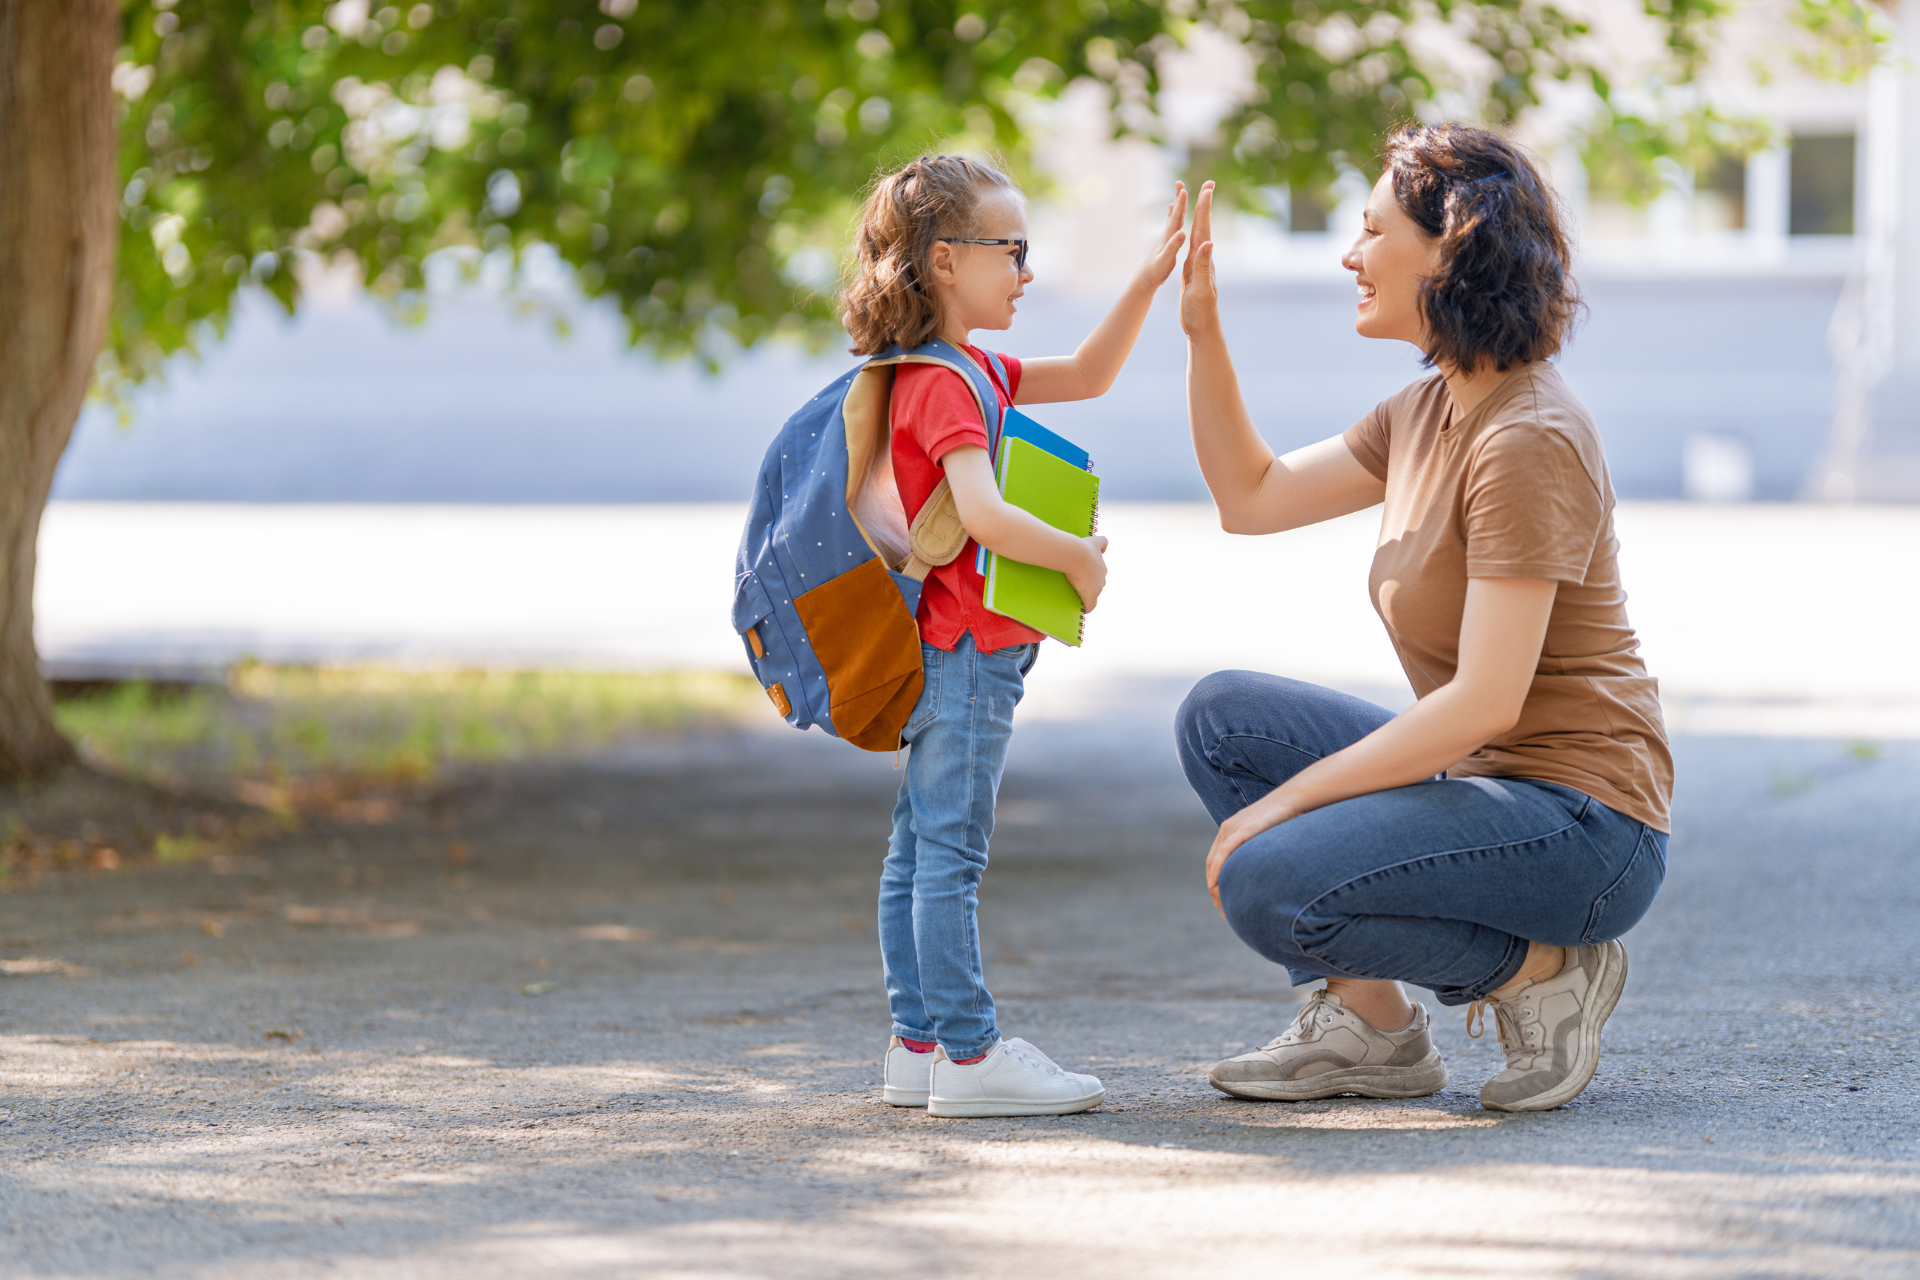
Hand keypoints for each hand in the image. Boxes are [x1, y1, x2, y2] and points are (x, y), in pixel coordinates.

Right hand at [1066, 534, 1108, 611]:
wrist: (1076, 555)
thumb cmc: (1081, 547)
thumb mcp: (1093, 541)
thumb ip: (1102, 542)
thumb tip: (1105, 548)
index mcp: (1102, 565)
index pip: (1100, 571)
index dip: (1093, 573)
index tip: (1085, 574)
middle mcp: (1102, 576)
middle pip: (1098, 583)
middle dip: (1090, 585)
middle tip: (1077, 584)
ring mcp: (1097, 587)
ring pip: (1094, 593)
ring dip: (1088, 596)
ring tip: (1078, 597)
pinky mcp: (1091, 595)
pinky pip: (1091, 605)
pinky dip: (1087, 608)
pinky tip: (1083, 609)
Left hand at [1134, 182, 1188, 290]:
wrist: (1144, 280)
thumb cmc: (1156, 272)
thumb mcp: (1166, 260)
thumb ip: (1173, 246)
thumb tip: (1181, 233)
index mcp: (1168, 238)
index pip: (1176, 218)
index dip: (1180, 204)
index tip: (1184, 189)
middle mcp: (1166, 234)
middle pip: (1174, 213)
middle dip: (1178, 198)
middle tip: (1180, 182)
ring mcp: (1165, 237)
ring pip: (1173, 216)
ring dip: (1177, 204)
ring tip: (1180, 192)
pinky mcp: (1166, 241)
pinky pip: (1172, 224)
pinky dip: (1174, 214)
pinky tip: (1172, 210)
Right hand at [1179, 181, 1218, 338]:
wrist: (1201, 328)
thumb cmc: (1200, 311)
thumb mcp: (1200, 289)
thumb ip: (1203, 266)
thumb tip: (1208, 243)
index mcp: (1202, 259)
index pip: (1203, 229)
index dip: (1205, 208)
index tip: (1207, 188)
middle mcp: (1202, 258)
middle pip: (1203, 226)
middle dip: (1205, 205)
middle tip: (1208, 184)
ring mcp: (1198, 264)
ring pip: (1198, 234)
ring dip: (1199, 216)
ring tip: (1200, 200)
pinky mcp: (1192, 271)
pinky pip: (1192, 246)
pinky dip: (1191, 234)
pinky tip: (1190, 233)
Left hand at [1205, 787, 1295, 915]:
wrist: (1295, 799)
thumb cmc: (1288, 819)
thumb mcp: (1270, 839)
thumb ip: (1262, 853)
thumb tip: (1269, 874)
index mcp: (1232, 830)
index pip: (1216, 860)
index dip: (1216, 881)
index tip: (1222, 901)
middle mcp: (1228, 829)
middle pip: (1212, 864)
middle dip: (1215, 889)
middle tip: (1222, 910)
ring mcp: (1234, 828)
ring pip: (1215, 862)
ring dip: (1215, 885)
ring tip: (1221, 905)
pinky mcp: (1243, 829)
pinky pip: (1225, 853)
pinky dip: (1218, 870)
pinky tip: (1215, 885)